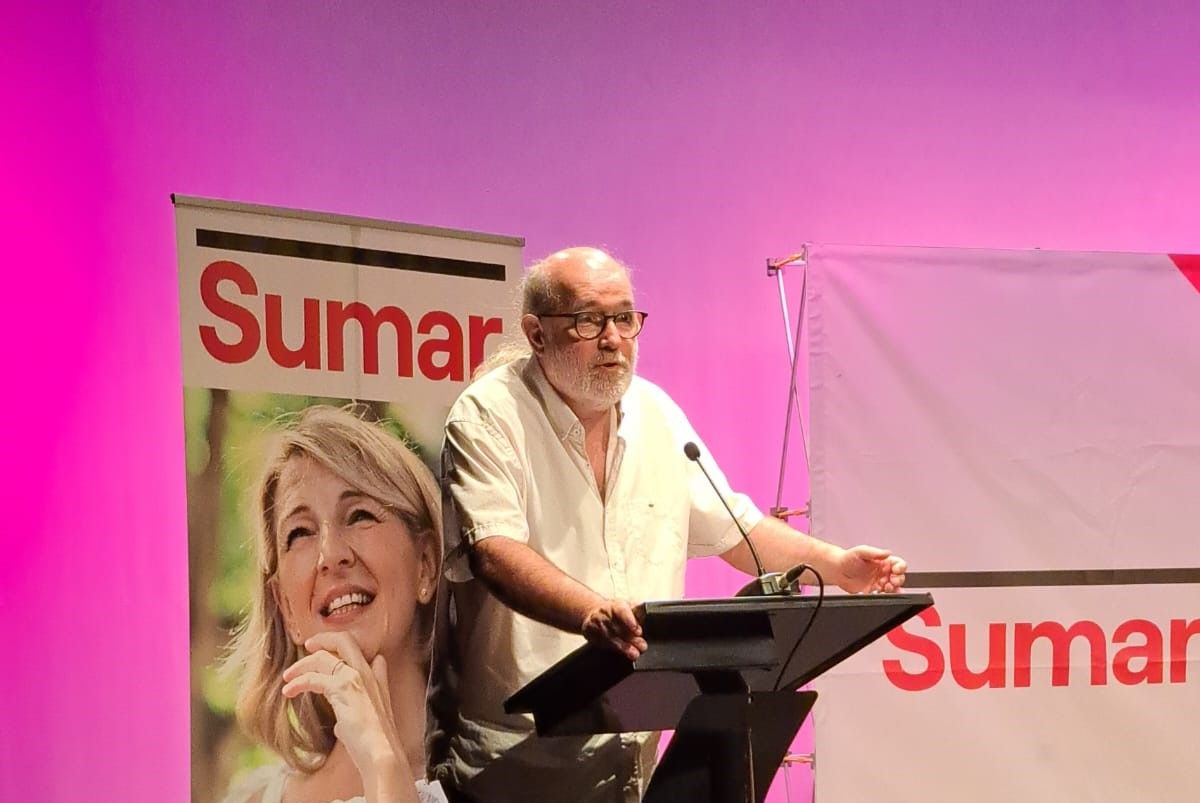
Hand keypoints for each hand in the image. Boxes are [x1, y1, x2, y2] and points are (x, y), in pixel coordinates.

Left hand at [282, 632, 416, 799]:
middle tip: (307, 646)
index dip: (339, 648)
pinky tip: (288, 691)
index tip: (324, 653)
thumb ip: (354, 718)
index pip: (359, 650)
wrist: (381, 754)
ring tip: (287, 678)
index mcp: (377, 678)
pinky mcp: (342, 688)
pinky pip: (313, 677)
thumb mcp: (367, 726)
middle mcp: (368, 672)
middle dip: (322, 639)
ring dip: (301, 666)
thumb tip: (340, 722)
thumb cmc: (375, 744)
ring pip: (323, 657)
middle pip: (344, 640)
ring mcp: (356, 678)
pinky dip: (297, 682)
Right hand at [581, 599, 646, 659]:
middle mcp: (603, 612)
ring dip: (623, 647)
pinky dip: (612, 648)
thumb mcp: (628, 607)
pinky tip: (621, 652)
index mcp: (615, 605)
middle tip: (641, 646)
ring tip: (634, 653)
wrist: (594, 612)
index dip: (630, 621)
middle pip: (617, 628)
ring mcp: (595, 623)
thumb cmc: (614, 611)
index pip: (622, 611)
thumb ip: (638, 612)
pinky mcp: (588, 632)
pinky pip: (601, 643)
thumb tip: (647, 615)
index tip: (638, 631)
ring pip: (609, 637)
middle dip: (630, 640)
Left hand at [836, 545, 906, 593]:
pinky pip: (884, 596)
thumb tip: (887, 553)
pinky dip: (885, 596)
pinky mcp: (873, 591)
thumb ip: (874, 552)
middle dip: (898, 580)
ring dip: (893, 589)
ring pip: (894, 588)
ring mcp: (879, 582)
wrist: (837, 570)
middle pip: (899, 577)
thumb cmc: (847, 558)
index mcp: (883, 561)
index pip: (899, 564)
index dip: (900, 568)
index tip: (896, 570)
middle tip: (891, 581)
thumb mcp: (861, 551)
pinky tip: (881, 593)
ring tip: (886, 588)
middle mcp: (883, 572)